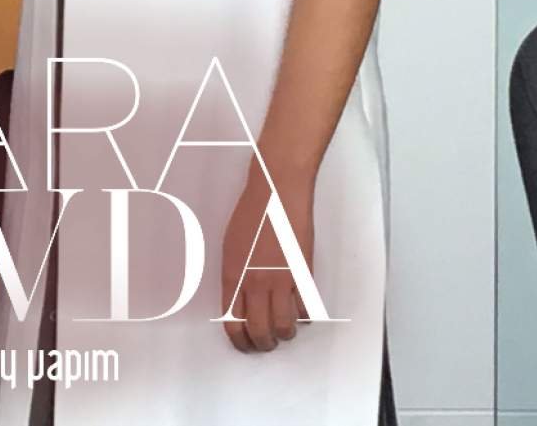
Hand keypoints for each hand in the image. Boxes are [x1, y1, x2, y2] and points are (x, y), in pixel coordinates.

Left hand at [218, 163, 315, 353]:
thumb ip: (234, 276)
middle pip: (259, 331)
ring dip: (285, 334)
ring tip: (286, 330)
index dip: (240, 341)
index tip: (246, 345)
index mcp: (233, 276)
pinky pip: (305, 310)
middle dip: (264, 344)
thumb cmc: (251, 213)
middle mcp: (255, 283)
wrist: (277, 192)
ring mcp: (280, 280)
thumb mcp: (230, 246)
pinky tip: (301, 312)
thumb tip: (239, 301)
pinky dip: (304, 317)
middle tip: (268, 343)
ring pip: (284, 327)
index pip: (233, 324)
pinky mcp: (303, 274)